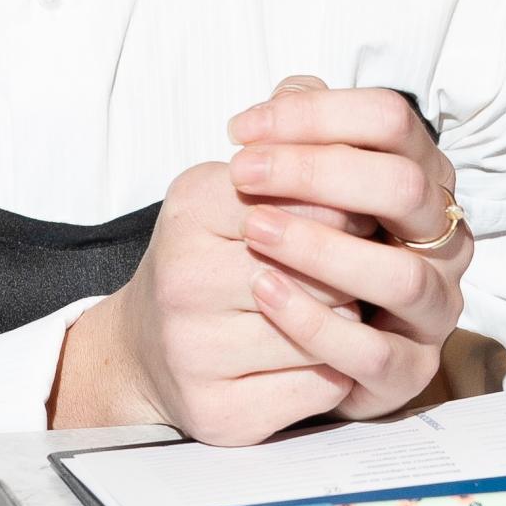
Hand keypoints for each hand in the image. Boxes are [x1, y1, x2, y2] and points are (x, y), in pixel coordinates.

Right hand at [47, 74, 469, 442]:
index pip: (313, 195)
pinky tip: (322, 356)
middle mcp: (185, 278)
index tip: (356, 215)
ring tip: (340, 311)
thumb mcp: (232, 181)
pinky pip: (321, 388)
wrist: (146, 350)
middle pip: (329, 267)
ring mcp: (198, 352)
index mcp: (193, 205)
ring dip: (351, 322)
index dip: (348, 209)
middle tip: (358, 268)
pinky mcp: (222, 414)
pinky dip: (337, 373)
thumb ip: (284, 129)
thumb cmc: (208, 258)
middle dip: (354, 268)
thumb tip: (314, 90)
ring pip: (332, 330)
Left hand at [226, 76, 470, 421]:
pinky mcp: (408, 373)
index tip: (242, 129)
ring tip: (256, 232)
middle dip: (319, 170)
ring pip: (402, 275)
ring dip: (322, 249)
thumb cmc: (292, 246)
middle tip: (243, 171)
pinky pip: (374, 352)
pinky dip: (316, 322)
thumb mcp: (294, 183)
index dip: (317, 115)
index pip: (390, 121)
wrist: (274, 343)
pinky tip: (265, 294)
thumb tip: (289, 93)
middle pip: (403, 186)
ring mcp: (432, 309)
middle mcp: (442, 241)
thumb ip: (299, 134)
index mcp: (421, 179)